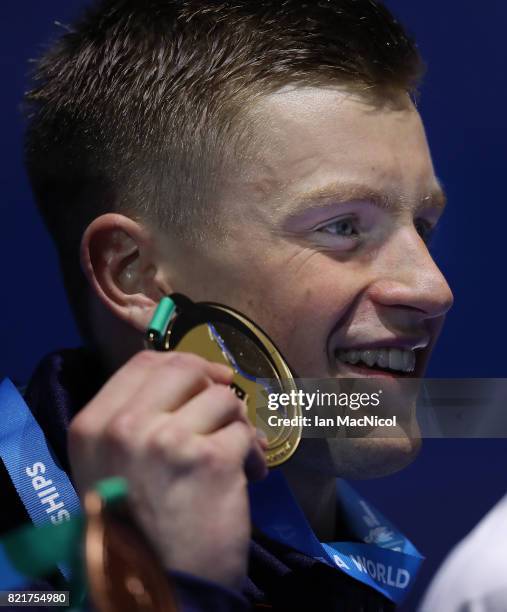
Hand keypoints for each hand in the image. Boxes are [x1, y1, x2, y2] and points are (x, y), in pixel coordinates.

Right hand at [68, 350, 266, 588]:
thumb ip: (138, 418)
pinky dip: (253, 454)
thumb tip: (196, 377)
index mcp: (94, 426)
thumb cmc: (134, 530)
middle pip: (185, 369)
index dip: (183, 365)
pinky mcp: (210, 460)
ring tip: (235, 457)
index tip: (206, 379)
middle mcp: (126, 427)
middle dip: (214, 386)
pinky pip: (246, 434)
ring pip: (223, 399)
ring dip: (237, 425)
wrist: (156, 591)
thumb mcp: (112, 467)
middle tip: (225, 414)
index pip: (144, 362)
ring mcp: (168, 440)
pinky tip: (248, 476)